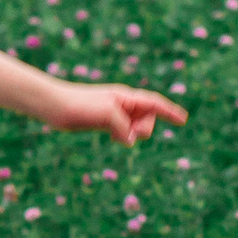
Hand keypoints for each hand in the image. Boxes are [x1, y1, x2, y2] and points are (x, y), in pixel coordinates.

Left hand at [47, 84, 186, 146]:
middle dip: (144, 129)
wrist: (54, 106)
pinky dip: (123, 137)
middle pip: (148, 119)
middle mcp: (123, 103)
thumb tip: (130, 140)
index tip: (183, 120)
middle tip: (128, 133)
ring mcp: (114, 113)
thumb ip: (124, 127)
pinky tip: (113, 138)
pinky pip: (124, 132)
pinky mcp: (104, 122)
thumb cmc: (80, 106)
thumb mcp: (107, 115)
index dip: (170, 112)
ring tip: (116, 135)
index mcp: (126, 97)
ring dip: (131, 135)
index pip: (154, 104)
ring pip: (136, 127)